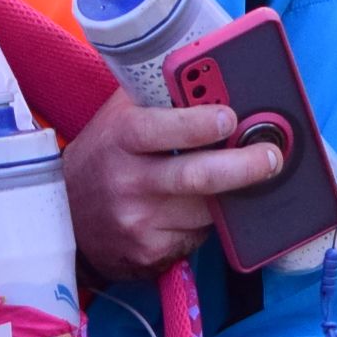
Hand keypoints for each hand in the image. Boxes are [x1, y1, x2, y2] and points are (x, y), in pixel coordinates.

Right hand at [61, 90, 282, 277]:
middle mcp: (127, 183)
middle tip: (272, 158)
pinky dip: (205, 223)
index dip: (200, 124)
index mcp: (120, 139)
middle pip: (196, 177)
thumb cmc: (104, 157)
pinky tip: (194, 211)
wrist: (65, 217)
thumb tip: (216, 81)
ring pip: (206, 211)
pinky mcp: (149, 255)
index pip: (162, 130)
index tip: (230, 118)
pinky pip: (197, 237)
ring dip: (226, 197)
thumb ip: (160, 100)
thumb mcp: (119, 118)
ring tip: (230, 181)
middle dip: (244, 167)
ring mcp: (138, 223)